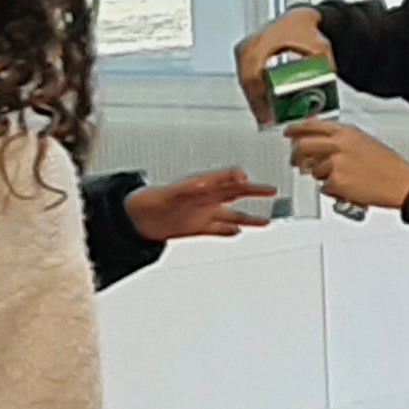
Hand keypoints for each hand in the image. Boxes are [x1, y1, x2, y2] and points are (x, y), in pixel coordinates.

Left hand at [125, 165, 272, 243]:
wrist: (136, 220)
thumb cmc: (149, 202)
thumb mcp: (169, 194)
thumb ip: (187, 189)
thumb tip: (202, 184)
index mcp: (200, 187)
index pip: (224, 178)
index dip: (235, 177)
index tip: (245, 177)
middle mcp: (205, 199)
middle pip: (235, 193)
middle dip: (254, 192)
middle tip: (271, 190)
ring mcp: (203, 213)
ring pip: (232, 214)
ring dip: (249, 217)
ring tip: (266, 220)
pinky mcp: (197, 227)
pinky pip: (218, 228)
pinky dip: (229, 230)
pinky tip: (237, 231)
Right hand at [233, 6, 328, 126]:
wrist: (299, 17)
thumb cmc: (305, 29)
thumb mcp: (319, 48)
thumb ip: (323, 67)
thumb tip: (325, 91)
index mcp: (263, 43)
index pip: (253, 76)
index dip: (259, 97)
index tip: (267, 112)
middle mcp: (249, 45)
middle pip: (247, 82)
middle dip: (257, 104)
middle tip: (267, 120)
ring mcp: (244, 49)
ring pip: (244, 81)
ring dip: (254, 99)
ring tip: (265, 116)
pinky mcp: (244, 53)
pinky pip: (245, 76)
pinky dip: (252, 91)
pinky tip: (261, 103)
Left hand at [287, 116, 408, 210]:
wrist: (402, 183)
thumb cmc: (388, 166)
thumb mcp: (364, 143)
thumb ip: (341, 141)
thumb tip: (321, 143)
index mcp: (347, 132)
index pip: (313, 125)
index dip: (297, 128)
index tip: (290, 131)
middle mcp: (339, 145)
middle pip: (303, 146)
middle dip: (296, 156)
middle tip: (297, 162)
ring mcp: (336, 163)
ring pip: (313, 170)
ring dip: (322, 176)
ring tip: (341, 178)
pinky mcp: (336, 181)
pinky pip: (324, 187)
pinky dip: (332, 190)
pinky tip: (347, 188)